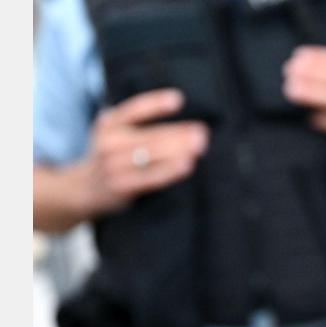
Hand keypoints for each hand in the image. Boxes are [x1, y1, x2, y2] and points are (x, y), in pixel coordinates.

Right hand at [82, 88, 208, 214]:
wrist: (85, 188)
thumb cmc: (113, 156)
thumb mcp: (117, 133)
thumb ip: (139, 125)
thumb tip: (184, 125)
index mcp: (109, 123)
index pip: (134, 109)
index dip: (155, 103)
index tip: (178, 99)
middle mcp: (108, 141)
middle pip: (150, 135)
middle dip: (178, 133)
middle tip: (201, 132)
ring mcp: (112, 164)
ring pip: (152, 154)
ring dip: (179, 149)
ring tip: (200, 145)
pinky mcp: (121, 185)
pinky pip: (151, 176)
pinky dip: (171, 169)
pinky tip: (187, 164)